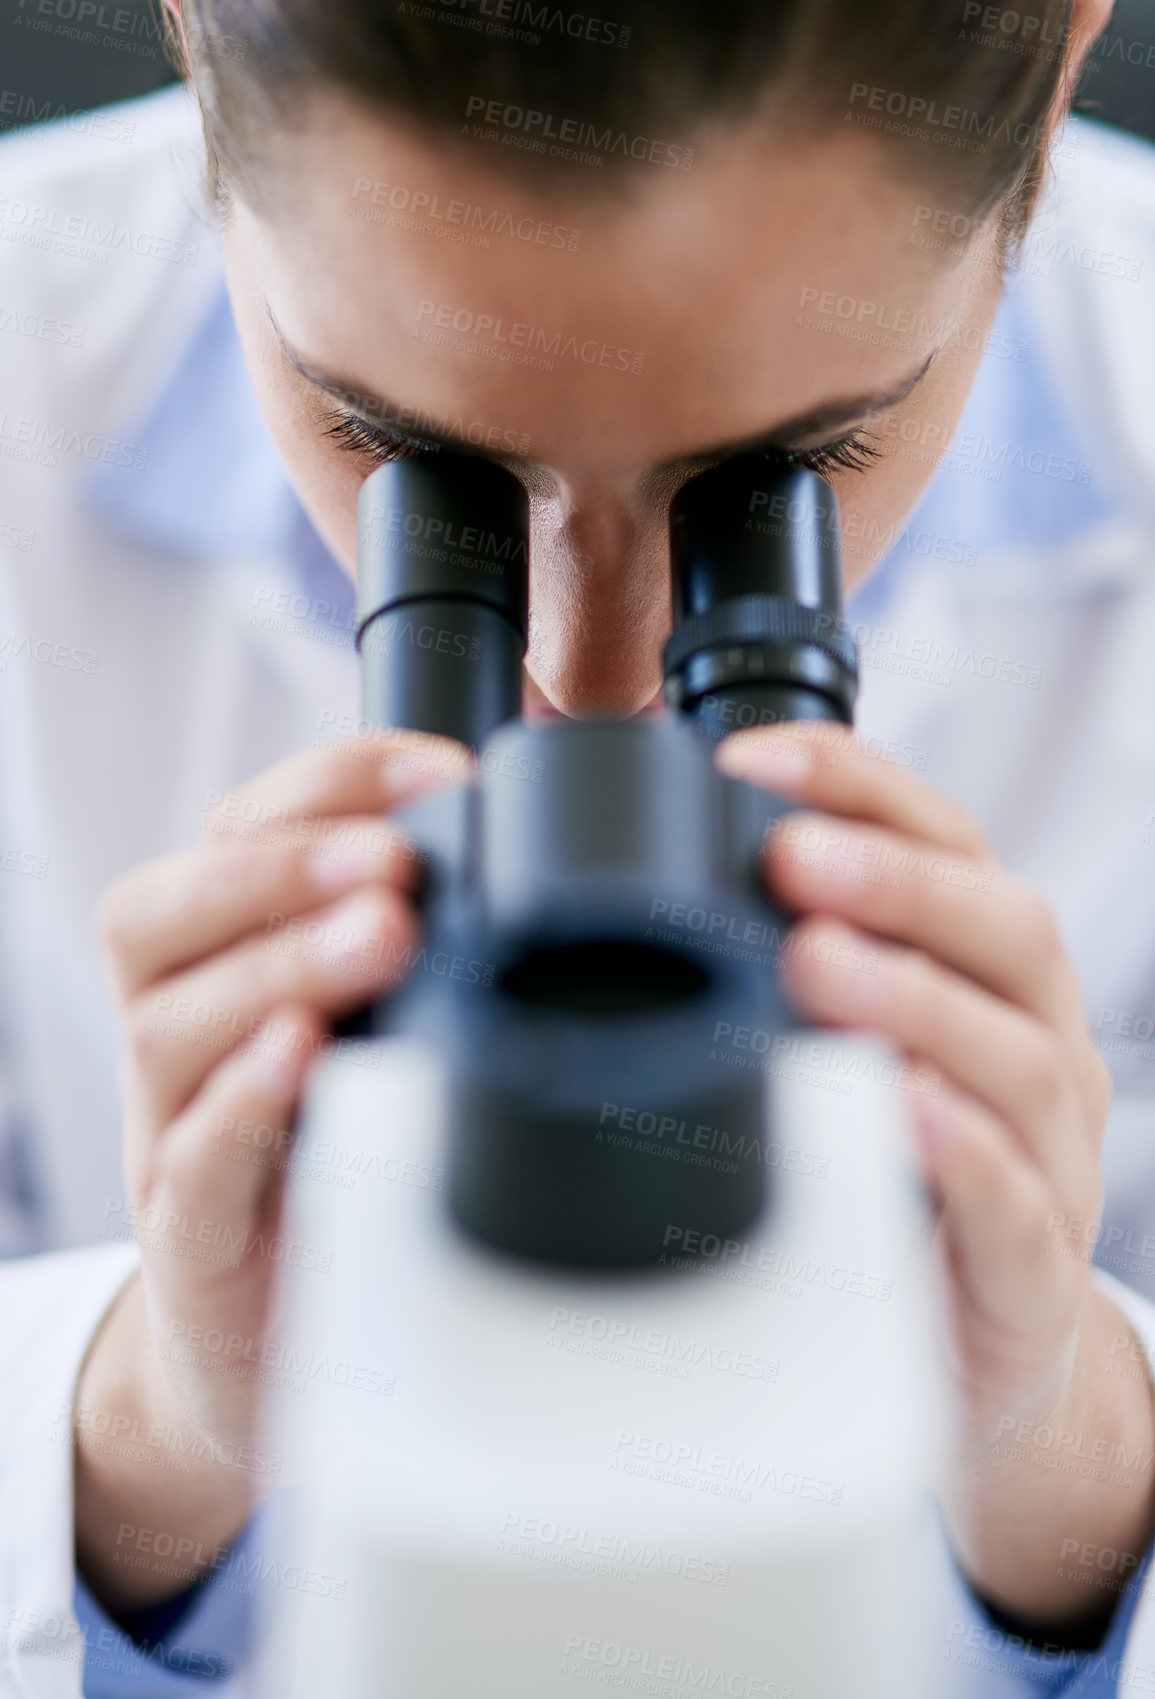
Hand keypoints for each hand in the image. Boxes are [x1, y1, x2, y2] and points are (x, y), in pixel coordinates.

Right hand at [74, 729, 469, 1608]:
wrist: (265, 1339)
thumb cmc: (336, 1160)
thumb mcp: (383, 1033)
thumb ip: (434, 949)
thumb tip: (575, 848)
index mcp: (223, 960)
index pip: (233, 831)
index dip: (327, 784)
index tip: (438, 769)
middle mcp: (180, 1030)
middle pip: (163, 913)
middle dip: (283, 868)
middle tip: (394, 859)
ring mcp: (170, 1133)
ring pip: (172, 1028)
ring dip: (279, 965)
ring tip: (382, 935)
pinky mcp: (189, 1236)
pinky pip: (190, 1162)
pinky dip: (239, 1106)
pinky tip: (299, 1061)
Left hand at [719, 721, 1152, 1630]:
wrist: (983, 1353)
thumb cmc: (899, 1175)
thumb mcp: (845, 1046)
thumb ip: (777, 962)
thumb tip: (632, 869)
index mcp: (985, 971)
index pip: (948, 839)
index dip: (859, 784)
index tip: (751, 759)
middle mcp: (1035, 1040)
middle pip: (1005, 926)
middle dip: (895, 880)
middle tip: (791, 857)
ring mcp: (1049, 1153)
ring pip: (1012, 1055)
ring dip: (912, 999)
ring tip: (813, 965)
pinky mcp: (1032, 1267)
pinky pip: (1015, 1202)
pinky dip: (962, 1151)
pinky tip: (903, 1112)